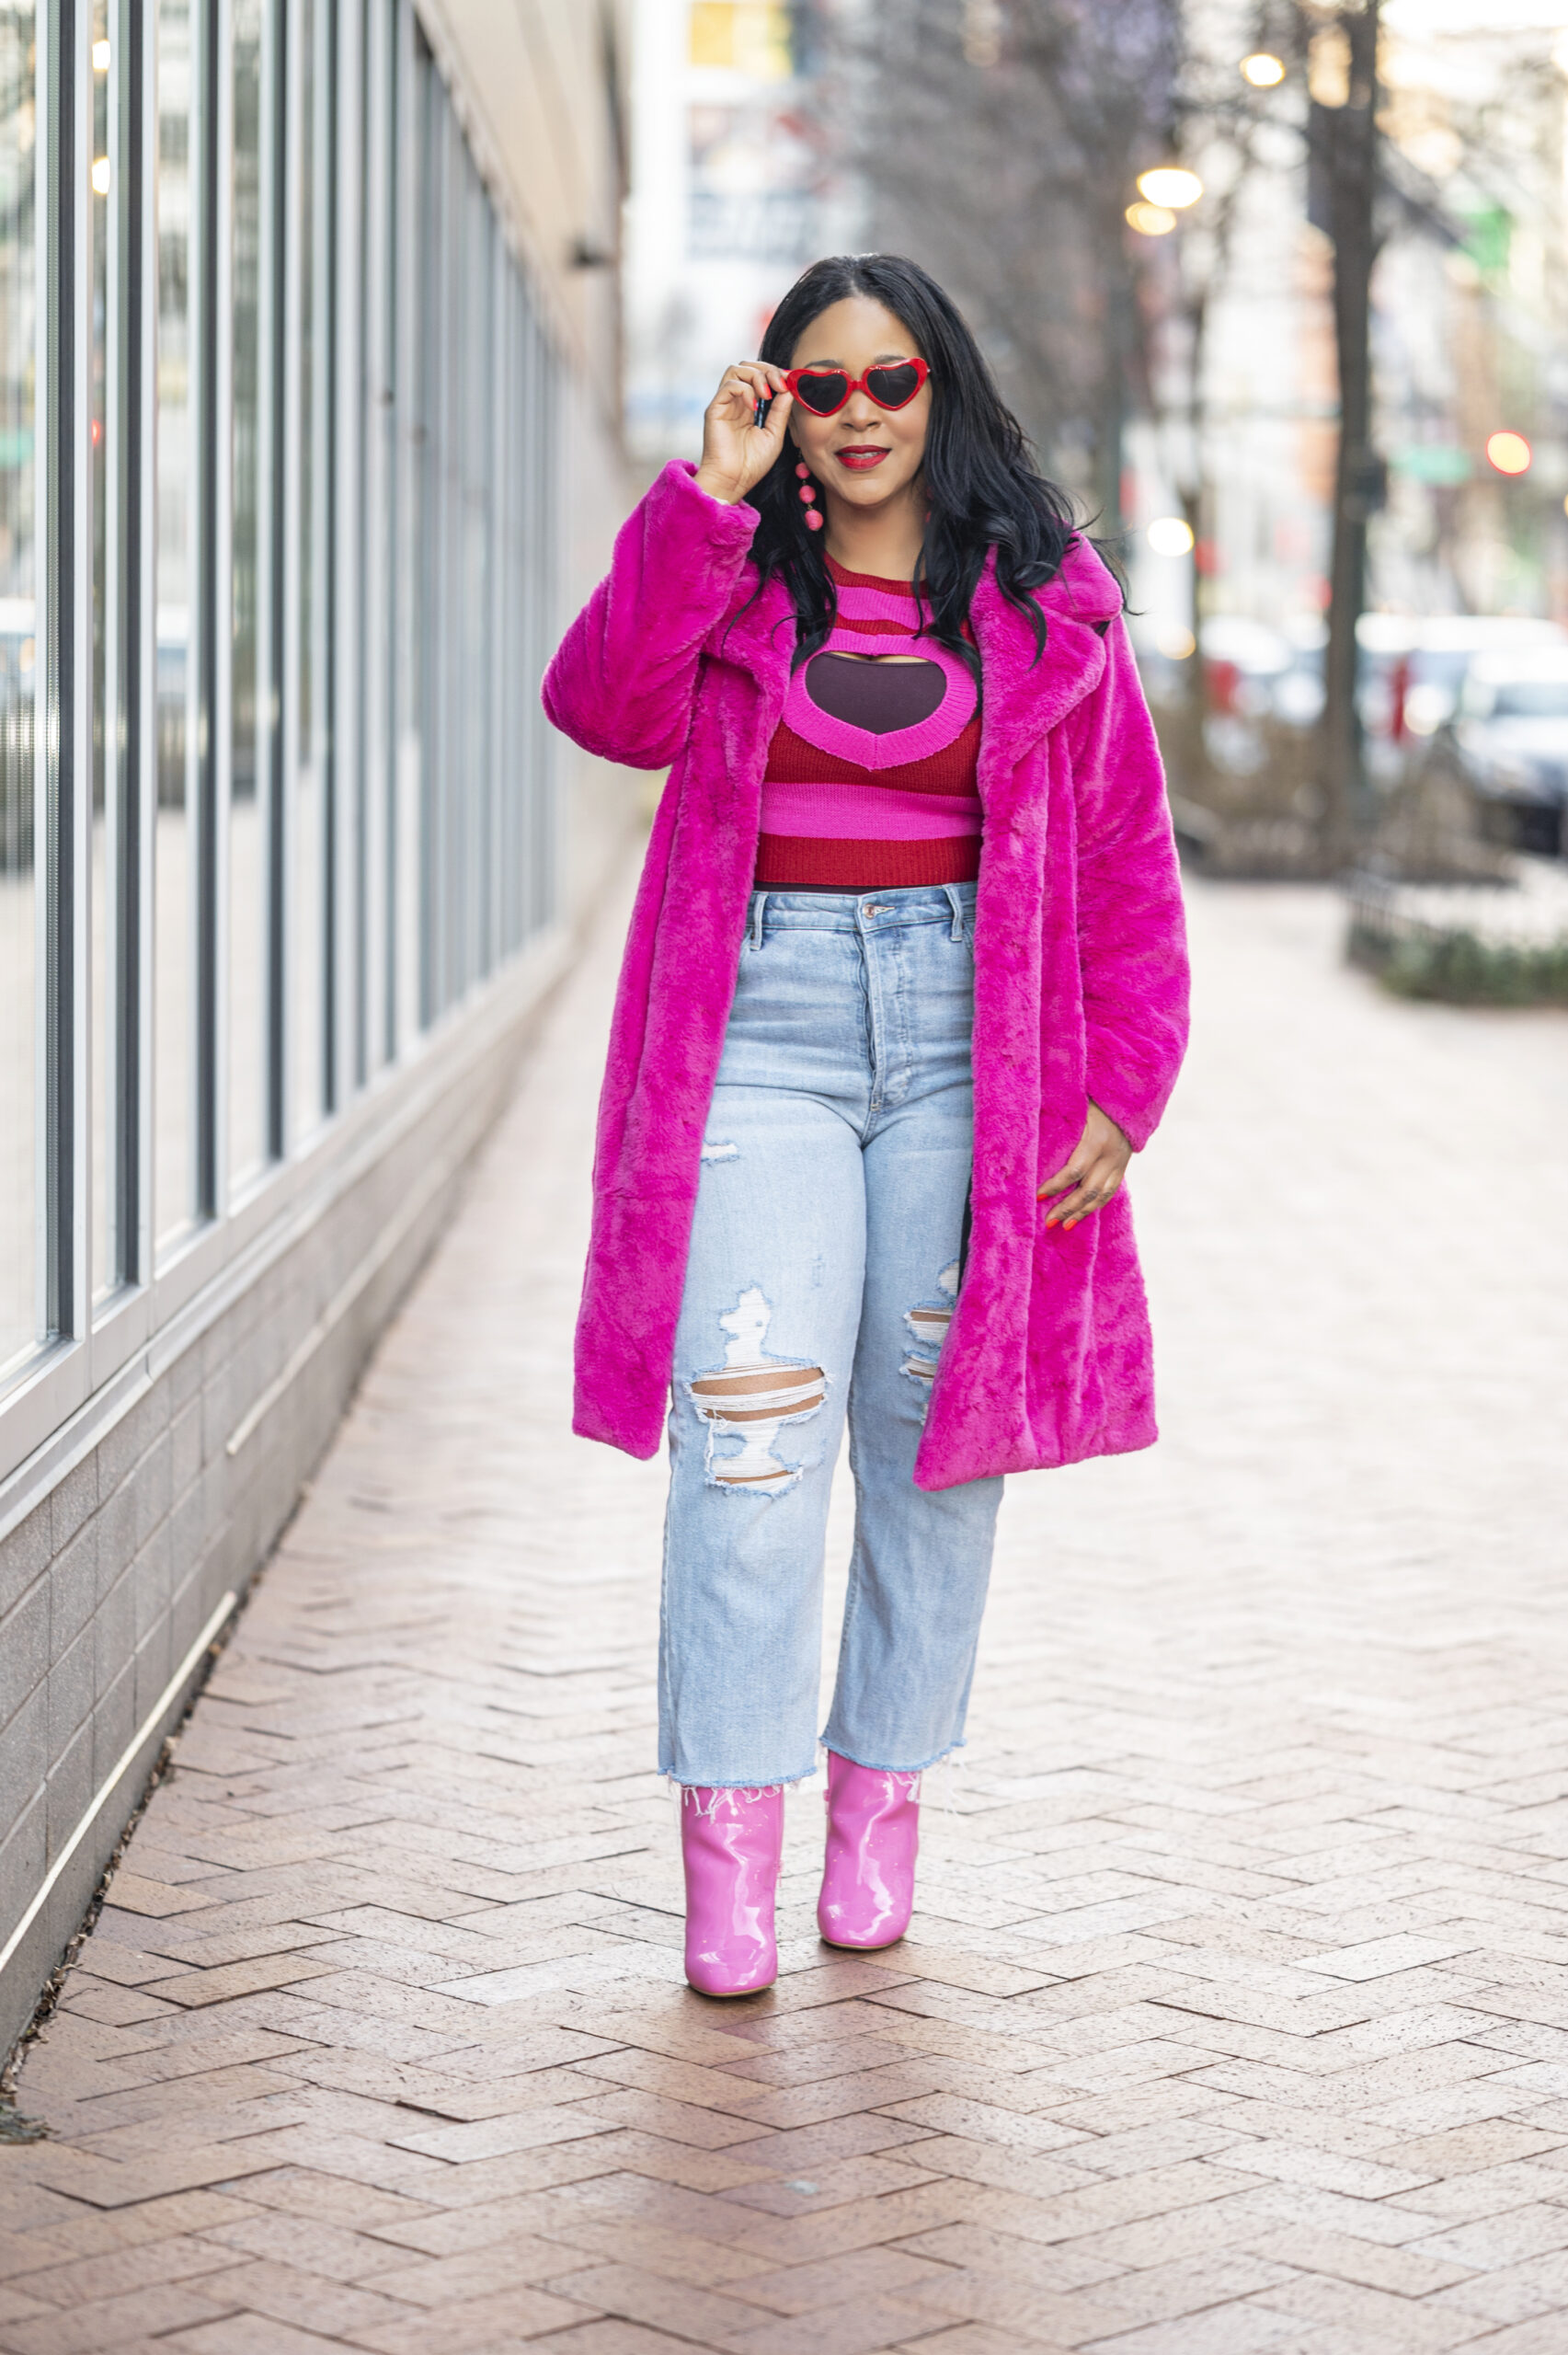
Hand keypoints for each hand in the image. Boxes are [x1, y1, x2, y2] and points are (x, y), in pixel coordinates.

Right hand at [694, 362, 794, 506]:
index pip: (760, 376)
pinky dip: (745, 389)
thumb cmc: (752, 464)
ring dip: (756, 375)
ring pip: (736, 369)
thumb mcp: (774, 434)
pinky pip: (729, 385)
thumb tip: (789, 388)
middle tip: (781, 384)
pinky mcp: (715, 409)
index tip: (791, 381)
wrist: (733, 482)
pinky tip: (754, 406)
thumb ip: (781, 411)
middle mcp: (735, 401)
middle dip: (768, 369)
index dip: (776, 373)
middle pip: (748, 366)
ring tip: (767, 394)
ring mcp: (724, 403)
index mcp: (749, 406)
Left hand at [1037, 1102, 1131, 1229]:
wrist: (1129, 1097)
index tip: (1039, 1195)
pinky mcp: (1123, 1167)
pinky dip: (1095, 1205)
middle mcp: (1111, 1155)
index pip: (1074, 1170)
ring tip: (1065, 1226)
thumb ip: (1060, 1124)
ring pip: (1101, 1196)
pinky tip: (1082, 1215)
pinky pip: (1110, 1191)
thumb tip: (1030, 1140)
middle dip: (1067, 1208)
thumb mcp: (1078, 1109)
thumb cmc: (1094, 1100)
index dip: (1056, 1186)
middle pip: (1088, 1190)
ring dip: (1082, 1213)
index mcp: (1097, 1140)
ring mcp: (1120, 1163)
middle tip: (1049, 1222)